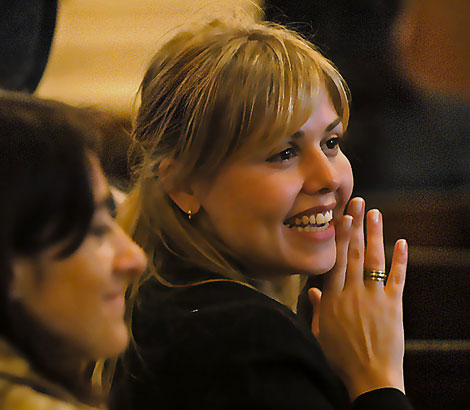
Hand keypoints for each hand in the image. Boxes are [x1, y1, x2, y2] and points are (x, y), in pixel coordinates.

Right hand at [309, 197, 407, 399]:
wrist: (369, 376)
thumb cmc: (340, 356)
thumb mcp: (320, 332)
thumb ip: (316, 308)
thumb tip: (312, 290)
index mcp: (332, 298)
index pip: (335, 260)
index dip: (338, 236)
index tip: (339, 217)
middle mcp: (352, 292)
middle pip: (353, 253)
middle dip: (355, 226)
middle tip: (357, 203)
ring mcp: (374, 297)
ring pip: (374, 260)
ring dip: (375, 235)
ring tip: (375, 213)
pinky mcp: (394, 306)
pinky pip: (397, 279)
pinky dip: (401, 260)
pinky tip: (402, 243)